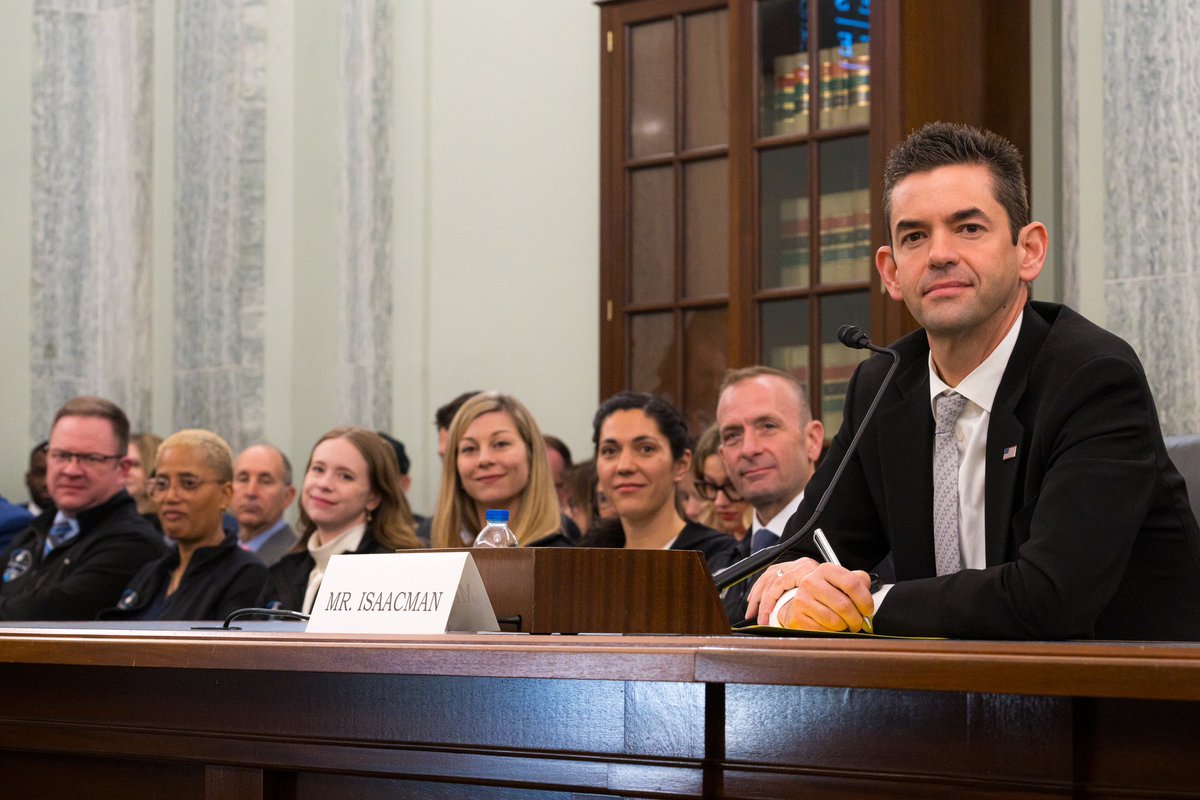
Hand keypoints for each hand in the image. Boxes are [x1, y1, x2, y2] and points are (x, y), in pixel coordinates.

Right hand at [748, 558, 874, 630]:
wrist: (800, 604)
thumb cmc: (825, 594)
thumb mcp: (841, 582)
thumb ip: (858, 580)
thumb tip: (867, 587)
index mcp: (826, 569)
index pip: (852, 583)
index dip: (865, 601)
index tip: (868, 611)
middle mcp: (811, 581)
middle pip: (844, 605)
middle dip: (856, 619)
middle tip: (858, 623)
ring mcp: (802, 598)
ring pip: (835, 621)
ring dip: (844, 627)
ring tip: (844, 625)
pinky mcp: (797, 616)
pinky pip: (823, 630)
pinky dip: (832, 633)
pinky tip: (831, 628)